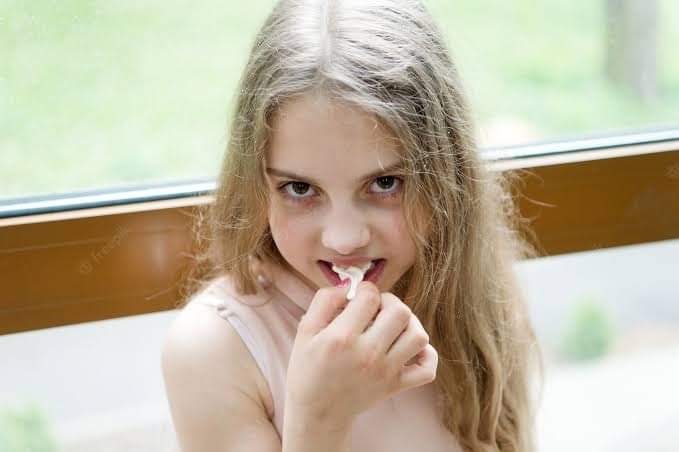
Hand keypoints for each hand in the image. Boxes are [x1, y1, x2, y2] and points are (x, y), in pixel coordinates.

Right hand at [285, 281, 437, 423]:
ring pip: (418, 336)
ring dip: (409, 323)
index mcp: (342, 338)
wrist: (318, 413)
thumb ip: (324, 301)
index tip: (358, 297)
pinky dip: (426, 355)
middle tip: (377, 308)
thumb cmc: (308, 369)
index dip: (365, 290)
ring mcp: (385, 371)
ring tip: (393, 325)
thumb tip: (349, 286)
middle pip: (400, 312)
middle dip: (390, 301)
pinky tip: (409, 347)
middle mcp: (367, 354)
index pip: (370, 297)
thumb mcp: (305, 331)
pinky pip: (427, 369)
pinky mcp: (396, 385)